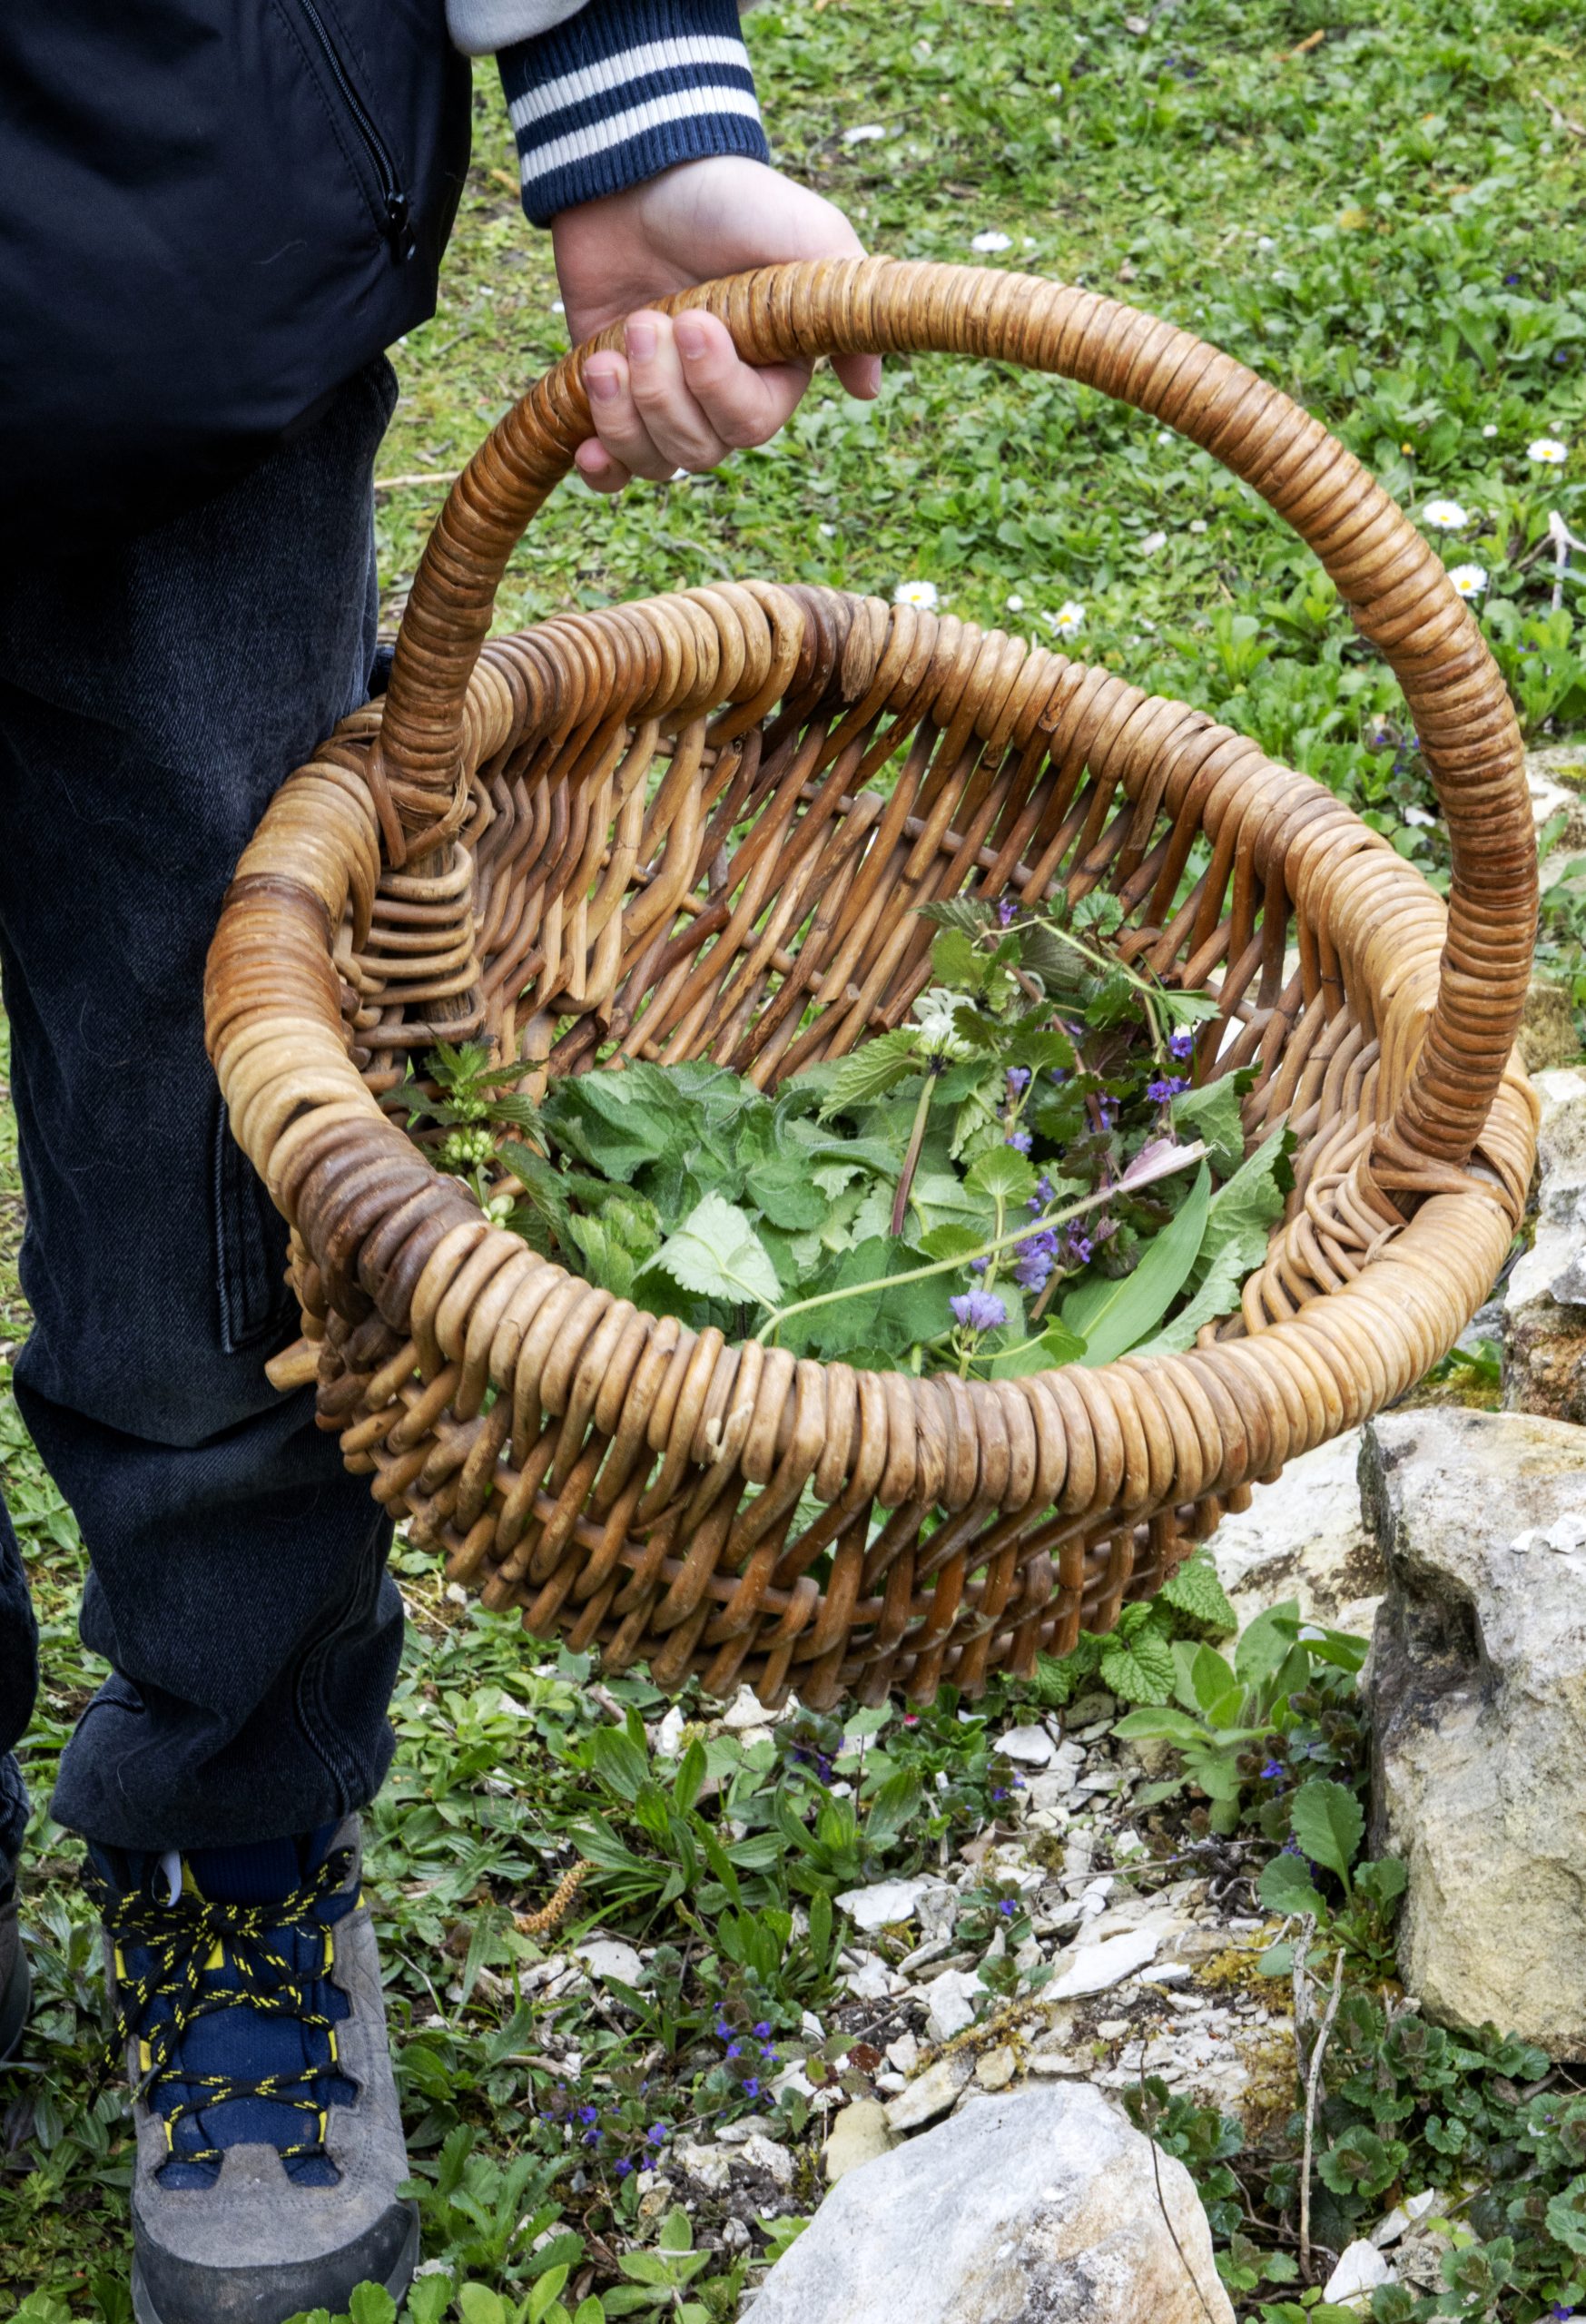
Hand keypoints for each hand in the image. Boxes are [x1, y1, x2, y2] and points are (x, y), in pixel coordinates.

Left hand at [551, 155, 880, 492]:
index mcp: (770, 370)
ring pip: (654, 461)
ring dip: (624, 418)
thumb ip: (843, 297)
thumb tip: (869, 387)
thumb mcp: (803, 232)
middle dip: (662, 394)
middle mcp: (719, 395)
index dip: (716, 387)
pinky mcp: (610, 399)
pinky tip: (586, 447)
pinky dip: (601, 470)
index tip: (691, 323)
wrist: (633, 171)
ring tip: (605, 358)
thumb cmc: (726, 199)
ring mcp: (663, 400)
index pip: (750, 423)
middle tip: (641, 323)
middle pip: (699, 450)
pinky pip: (612, 471)